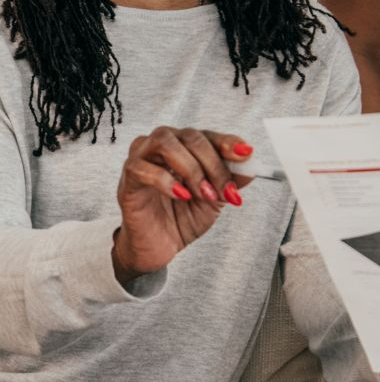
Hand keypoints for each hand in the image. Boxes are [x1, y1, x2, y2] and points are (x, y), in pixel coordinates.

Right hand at [113, 128, 255, 285]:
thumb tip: (250, 166)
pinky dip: (166, 180)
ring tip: (202, 194)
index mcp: (186, 147)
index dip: (228, 142)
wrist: (158, 247)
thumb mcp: (215, 199)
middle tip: (225, 191)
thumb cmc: (182, 217)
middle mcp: (164, 146)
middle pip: (191, 137)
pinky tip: (181, 196)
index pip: (208, 135)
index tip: (246, 153)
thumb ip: (231, 180)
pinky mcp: (128, 178)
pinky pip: (142, 168)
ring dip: (191, 168)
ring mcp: (142, 158)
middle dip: (214, 164)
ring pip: (165, 142)